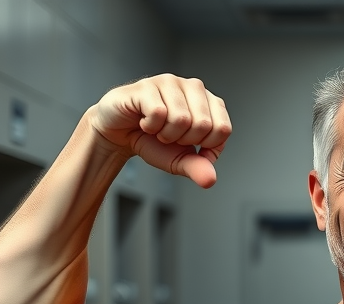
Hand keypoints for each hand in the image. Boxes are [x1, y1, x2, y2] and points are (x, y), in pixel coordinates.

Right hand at [88, 74, 231, 187]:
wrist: (120, 135)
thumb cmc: (153, 142)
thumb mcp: (179, 161)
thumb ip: (198, 168)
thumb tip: (210, 180)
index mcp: (209, 102)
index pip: (223, 129)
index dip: (205, 146)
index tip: (188, 143)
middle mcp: (193, 87)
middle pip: (204, 125)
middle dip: (183, 140)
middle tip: (169, 135)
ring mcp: (170, 82)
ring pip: (182, 119)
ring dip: (165, 134)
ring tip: (157, 128)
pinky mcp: (147, 86)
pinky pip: (159, 112)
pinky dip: (150, 126)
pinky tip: (144, 121)